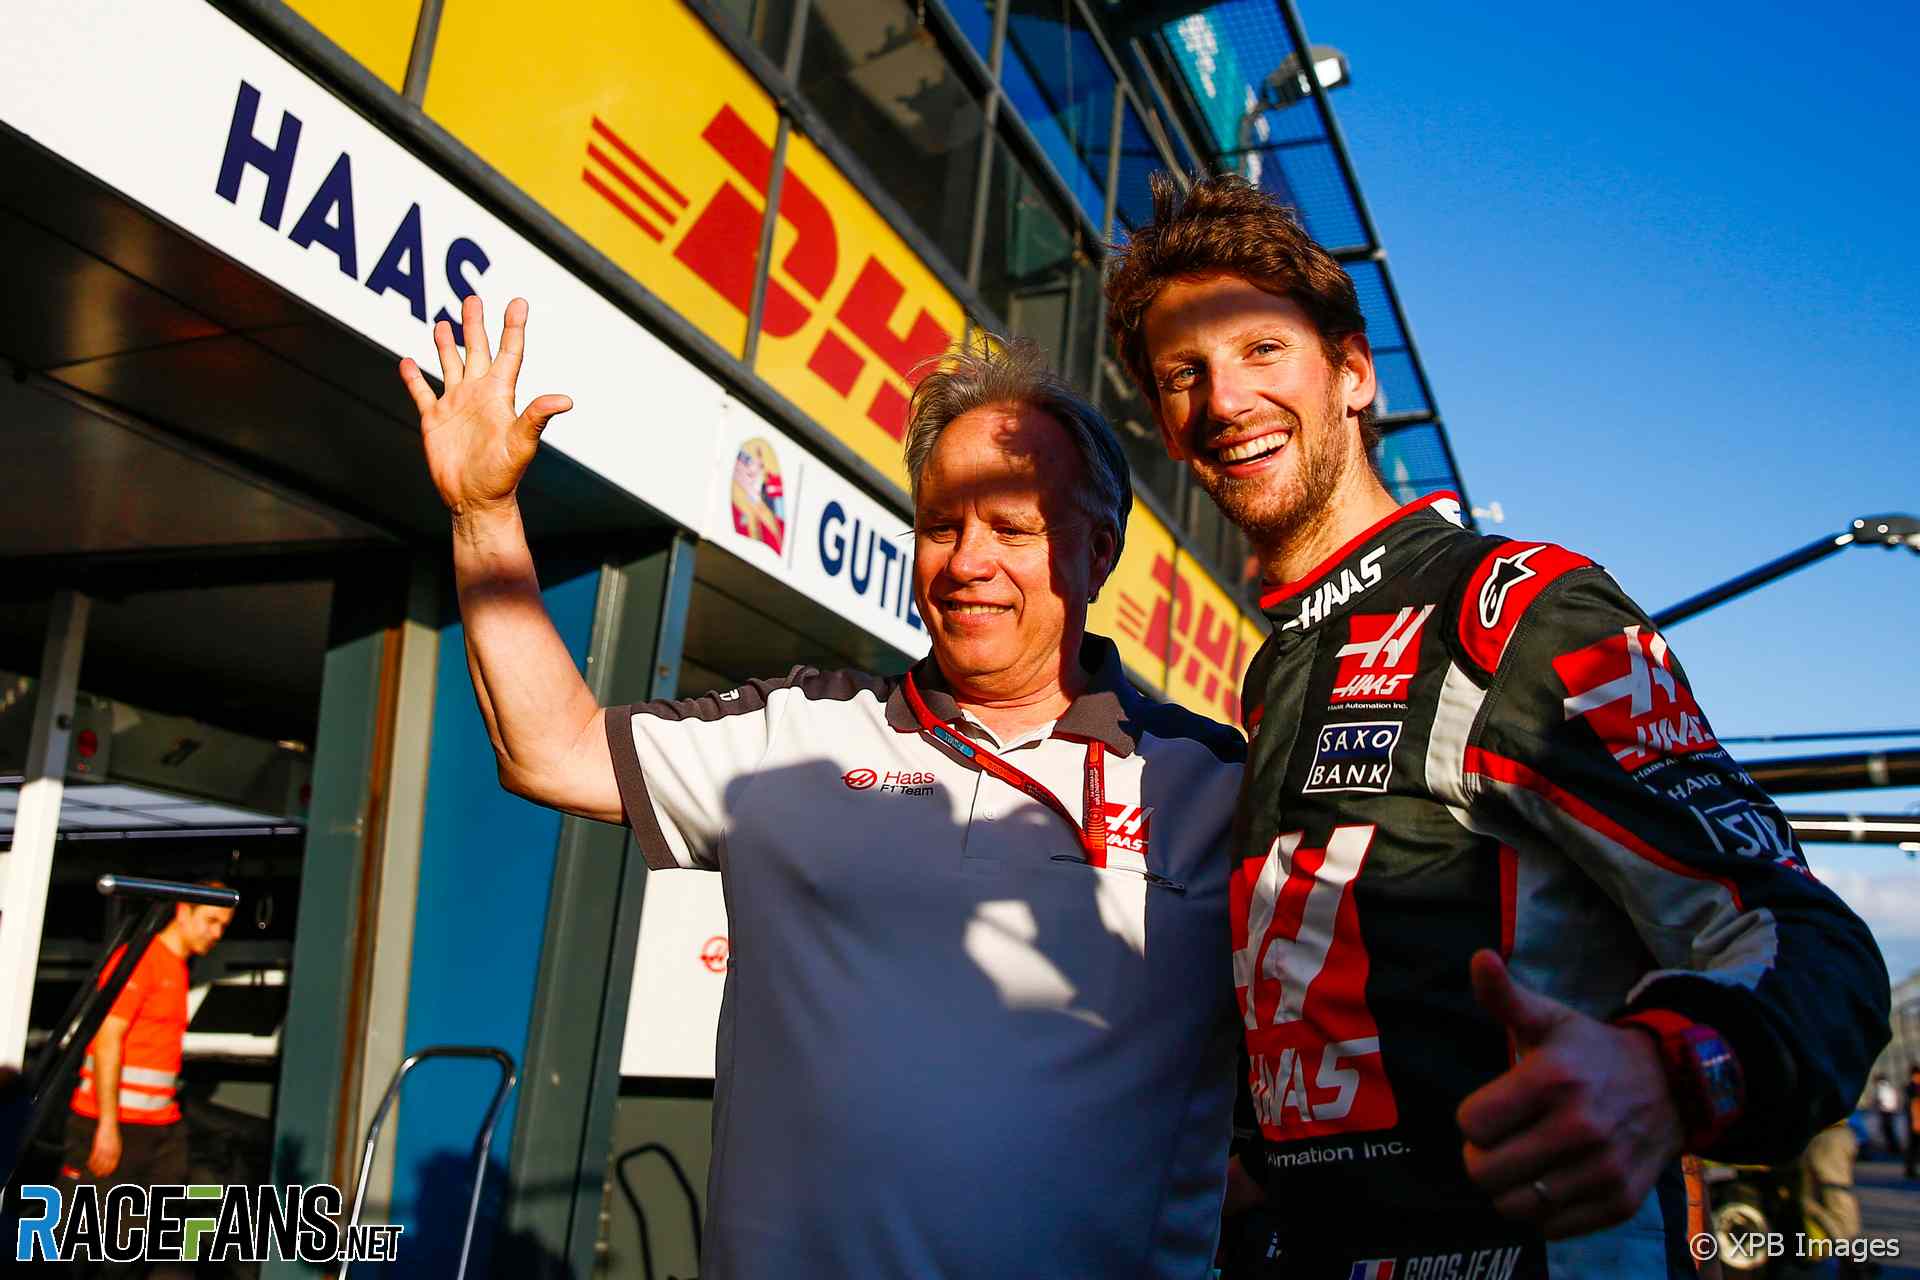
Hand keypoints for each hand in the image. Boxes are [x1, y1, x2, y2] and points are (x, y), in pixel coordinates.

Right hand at [87, 1122, 121, 1178]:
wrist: (108, 1124)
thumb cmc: (112, 1133)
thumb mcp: (117, 1142)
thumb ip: (115, 1150)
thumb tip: (112, 1158)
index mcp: (117, 1150)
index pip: (114, 1163)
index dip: (109, 1169)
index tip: (106, 1174)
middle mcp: (111, 1151)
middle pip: (106, 1164)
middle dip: (102, 1171)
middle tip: (98, 1175)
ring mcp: (104, 1149)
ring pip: (99, 1162)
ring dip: (95, 1168)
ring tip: (92, 1171)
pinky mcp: (97, 1146)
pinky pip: (93, 1157)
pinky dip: (91, 1162)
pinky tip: (88, 1164)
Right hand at [399, 295, 572, 517]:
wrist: (475, 499)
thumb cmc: (503, 475)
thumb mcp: (522, 443)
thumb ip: (537, 417)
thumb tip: (565, 400)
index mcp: (499, 394)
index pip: (509, 353)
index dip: (513, 327)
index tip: (518, 302)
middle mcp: (478, 394)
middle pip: (477, 350)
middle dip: (474, 324)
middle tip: (472, 298)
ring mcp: (455, 405)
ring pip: (450, 365)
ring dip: (446, 344)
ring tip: (443, 322)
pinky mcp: (434, 420)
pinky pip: (422, 392)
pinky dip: (413, 377)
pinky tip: (408, 361)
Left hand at [1456, 950, 1683, 1238]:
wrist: (1674, 1086)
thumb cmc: (1593, 1052)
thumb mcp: (1550, 1019)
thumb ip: (1505, 996)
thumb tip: (1479, 958)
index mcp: (1554, 1078)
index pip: (1471, 1124)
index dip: (1473, 1118)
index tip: (1492, 1110)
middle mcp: (1581, 1126)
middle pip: (1484, 1170)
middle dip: (1481, 1157)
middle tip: (1499, 1143)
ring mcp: (1604, 1168)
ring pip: (1513, 1205)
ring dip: (1508, 1187)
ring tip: (1522, 1163)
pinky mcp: (1620, 1201)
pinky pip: (1550, 1227)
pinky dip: (1542, 1211)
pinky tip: (1552, 1181)